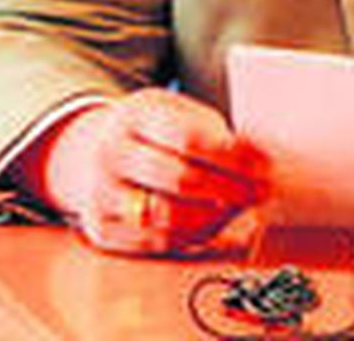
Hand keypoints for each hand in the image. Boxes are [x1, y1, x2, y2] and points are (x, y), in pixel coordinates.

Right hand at [15, 88, 270, 256]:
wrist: (88, 151)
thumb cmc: (149, 131)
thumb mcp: (174, 111)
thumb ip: (211, 130)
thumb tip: (257, 160)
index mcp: (134, 114)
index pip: (190, 138)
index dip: (234, 156)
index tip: (265, 166)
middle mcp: (111, 154)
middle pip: (181, 180)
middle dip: (231, 190)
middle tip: (262, 192)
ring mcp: (101, 194)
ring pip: (169, 217)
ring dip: (217, 217)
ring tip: (242, 208)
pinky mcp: (102, 229)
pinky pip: (157, 242)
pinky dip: (194, 237)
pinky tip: (217, 225)